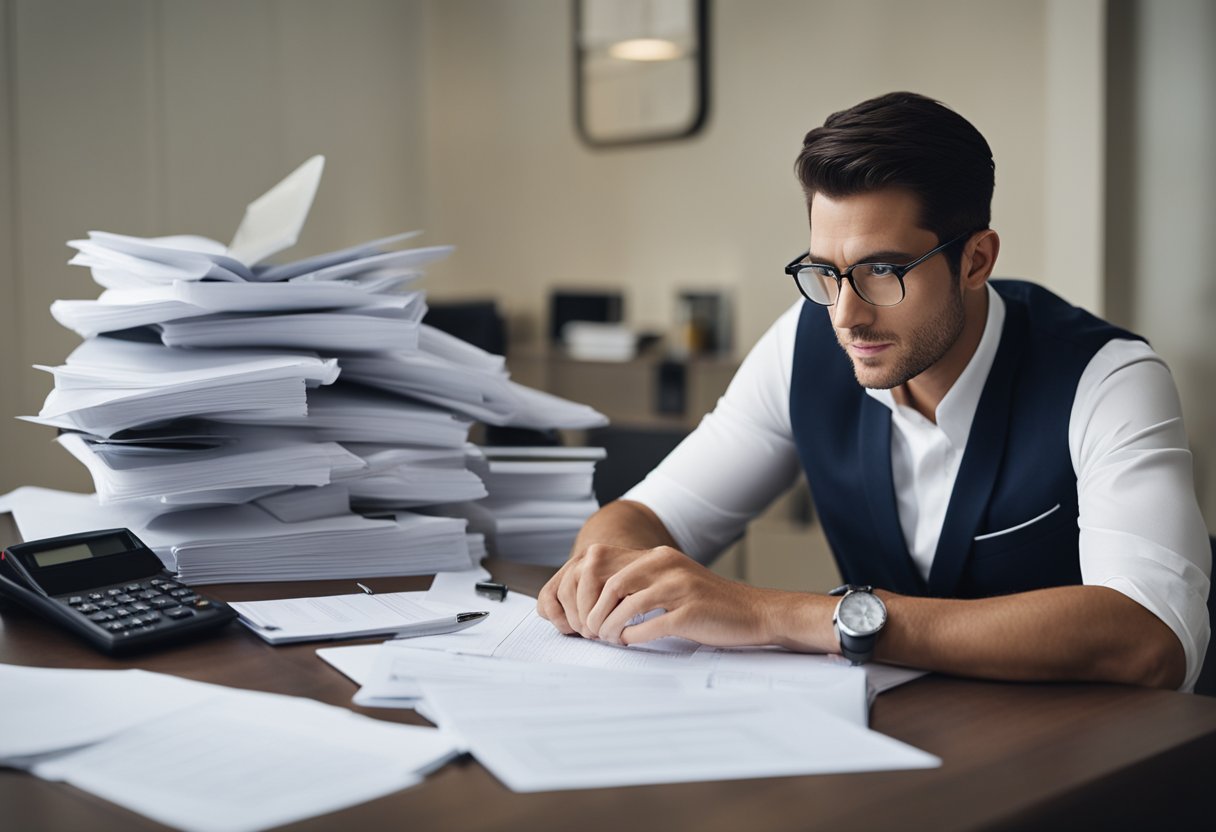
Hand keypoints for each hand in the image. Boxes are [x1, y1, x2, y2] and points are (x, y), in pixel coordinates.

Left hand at [537, 543, 775, 647]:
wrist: (753, 612)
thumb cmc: (708, 603)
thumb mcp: (672, 580)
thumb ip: (640, 582)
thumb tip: (597, 600)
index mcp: (659, 556)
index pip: (607, 568)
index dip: (590, 594)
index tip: (587, 614)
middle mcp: (667, 566)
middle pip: (611, 586)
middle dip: (595, 613)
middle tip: (592, 632)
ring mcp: (679, 588)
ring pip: (625, 607)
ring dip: (610, 629)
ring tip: (609, 639)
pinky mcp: (690, 612)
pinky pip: (648, 627)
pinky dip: (632, 638)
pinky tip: (630, 642)